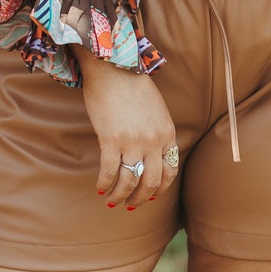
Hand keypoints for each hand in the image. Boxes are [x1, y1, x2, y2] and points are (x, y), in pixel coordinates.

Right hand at [77, 54, 179, 209]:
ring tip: (112, 200)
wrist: (113, 67)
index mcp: (167, 134)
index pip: (170, 172)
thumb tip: (150, 155)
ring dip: (120, 196)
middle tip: (130, 204)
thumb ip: (158, 132)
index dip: (160, 189)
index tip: (150, 195)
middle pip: (151, 182)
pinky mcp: (111, 140)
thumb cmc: (133, 85)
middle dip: (140, 199)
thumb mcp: (157, 110)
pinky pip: (109, 171)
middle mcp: (153, 142)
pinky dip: (104, 184)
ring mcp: (133, 142)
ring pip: (129, 181)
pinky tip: (100, 188)